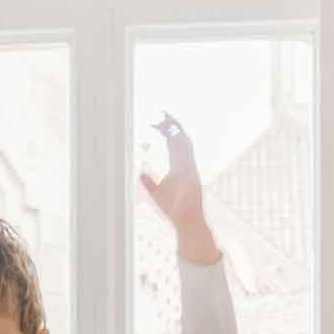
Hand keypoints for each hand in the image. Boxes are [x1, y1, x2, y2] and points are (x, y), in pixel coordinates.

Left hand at [139, 115, 212, 245]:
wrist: (186, 221)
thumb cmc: (173, 209)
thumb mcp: (156, 193)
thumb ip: (148, 182)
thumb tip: (140, 172)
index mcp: (178, 166)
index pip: (172, 143)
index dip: (166, 130)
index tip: (158, 119)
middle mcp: (185, 164)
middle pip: (179, 139)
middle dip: (172, 126)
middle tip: (162, 111)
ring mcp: (190, 169)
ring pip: (184, 145)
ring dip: (176, 132)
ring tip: (168, 119)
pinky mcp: (192, 176)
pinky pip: (188, 158)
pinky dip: (183, 147)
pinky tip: (177, 136)